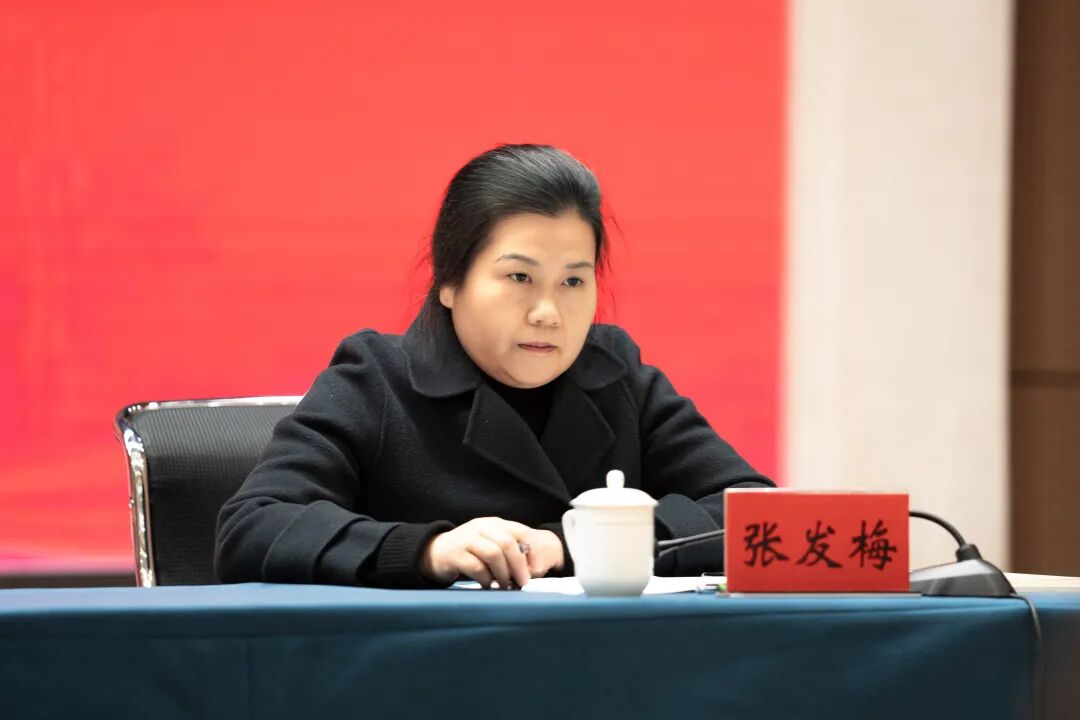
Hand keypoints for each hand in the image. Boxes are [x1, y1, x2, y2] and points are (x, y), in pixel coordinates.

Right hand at [420, 517, 563, 588]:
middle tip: (523, 582)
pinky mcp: (455, 554)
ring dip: (503, 573)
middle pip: (507, 543)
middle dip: (519, 565)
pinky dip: (486, 579)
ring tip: (506, 586)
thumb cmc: (470, 551)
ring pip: (493, 554)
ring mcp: (467, 539)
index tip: (536, 568)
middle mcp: (481, 527)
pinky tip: (488, 586)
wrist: (436, 551)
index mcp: (494, 523)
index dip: (531, 550)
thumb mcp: (490, 543)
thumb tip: (531, 568)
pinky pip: (476, 567)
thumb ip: (508, 550)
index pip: (520, 531)